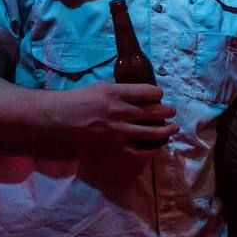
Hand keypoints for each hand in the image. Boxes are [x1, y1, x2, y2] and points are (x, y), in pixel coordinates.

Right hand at [59, 82, 178, 154]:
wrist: (62, 118)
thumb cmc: (82, 98)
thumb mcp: (104, 86)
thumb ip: (124, 90)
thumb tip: (144, 93)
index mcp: (117, 93)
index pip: (148, 92)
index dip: (158, 93)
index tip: (159, 95)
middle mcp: (120, 111)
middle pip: (153, 112)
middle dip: (167, 111)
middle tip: (172, 111)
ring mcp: (118, 130)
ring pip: (150, 132)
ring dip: (166, 130)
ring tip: (173, 127)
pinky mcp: (114, 145)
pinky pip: (138, 150)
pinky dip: (151, 148)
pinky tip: (158, 145)